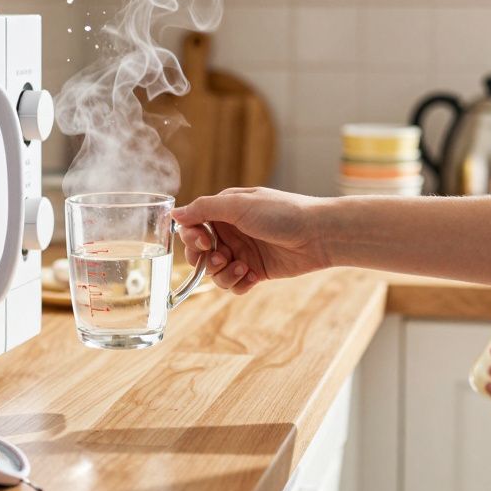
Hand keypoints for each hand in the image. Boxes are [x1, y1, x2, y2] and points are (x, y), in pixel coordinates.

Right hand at [172, 187, 331, 293]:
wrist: (318, 234)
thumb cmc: (281, 213)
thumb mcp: (239, 205)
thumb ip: (204, 209)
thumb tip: (173, 213)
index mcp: (224, 211)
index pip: (192, 226)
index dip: (191, 237)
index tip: (204, 242)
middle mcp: (231, 232)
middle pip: (199, 253)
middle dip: (204, 260)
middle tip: (220, 258)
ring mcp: (243, 252)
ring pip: (215, 272)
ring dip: (223, 274)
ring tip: (242, 268)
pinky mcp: (256, 271)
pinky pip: (234, 284)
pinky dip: (239, 283)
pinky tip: (253, 277)